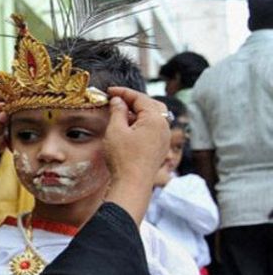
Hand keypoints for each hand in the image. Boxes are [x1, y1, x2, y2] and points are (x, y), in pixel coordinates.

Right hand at [103, 87, 170, 224]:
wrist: (132, 183)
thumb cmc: (123, 158)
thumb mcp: (115, 131)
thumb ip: (117, 112)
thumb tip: (118, 101)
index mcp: (155, 119)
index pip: (140, 98)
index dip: (123, 92)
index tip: (109, 91)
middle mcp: (164, 126)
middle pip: (151, 104)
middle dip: (134, 100)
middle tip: (117, 99)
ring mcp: (164, 138)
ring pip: (154, 116)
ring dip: (138, 112)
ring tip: (121, 113)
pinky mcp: (160, 147)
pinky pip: (153, 128)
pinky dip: (142, 123)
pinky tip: (129, 127)